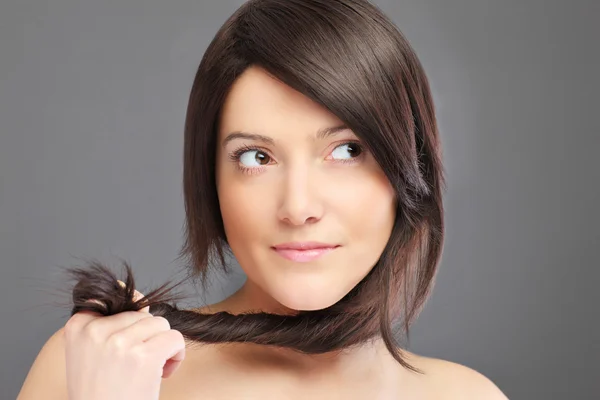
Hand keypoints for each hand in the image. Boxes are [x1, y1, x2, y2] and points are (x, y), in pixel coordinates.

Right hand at [64, 281, 185, 399]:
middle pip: (142, 314)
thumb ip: (108, 326)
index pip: (110, 298)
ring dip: (163, 346)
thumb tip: (140, 295)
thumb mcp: (91, 355)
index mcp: (78, 327)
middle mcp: (95, 331)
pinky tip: (163, 374)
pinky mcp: (143, 356)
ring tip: (150, 370)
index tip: (127, 341)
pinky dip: (177, 356)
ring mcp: (119, 342)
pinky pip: (175, 339)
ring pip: (161, 324)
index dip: (128, 318)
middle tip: (138, 366)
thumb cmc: (102, 393)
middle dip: (148, 337)